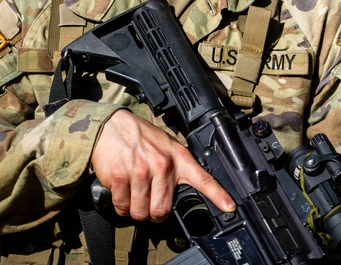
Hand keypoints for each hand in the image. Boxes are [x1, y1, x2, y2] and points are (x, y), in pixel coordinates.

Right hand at [90, 109, 234, 221]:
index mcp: (178, 158)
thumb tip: (179, 192)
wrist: (111, 126)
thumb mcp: (167, 146)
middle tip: (149, 204)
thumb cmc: (140, 137)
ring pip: (140, 212)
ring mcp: (141, 172)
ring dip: (135, 210)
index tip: (229, 207)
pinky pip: (122, 206)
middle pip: (162, 210)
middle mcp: (163, 166)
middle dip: (154, 214)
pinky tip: (122, 191)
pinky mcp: (121, 178)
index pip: (204, 179)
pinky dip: (121, 205)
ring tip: (134, 194)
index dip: (218, 196)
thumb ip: (176, 167)